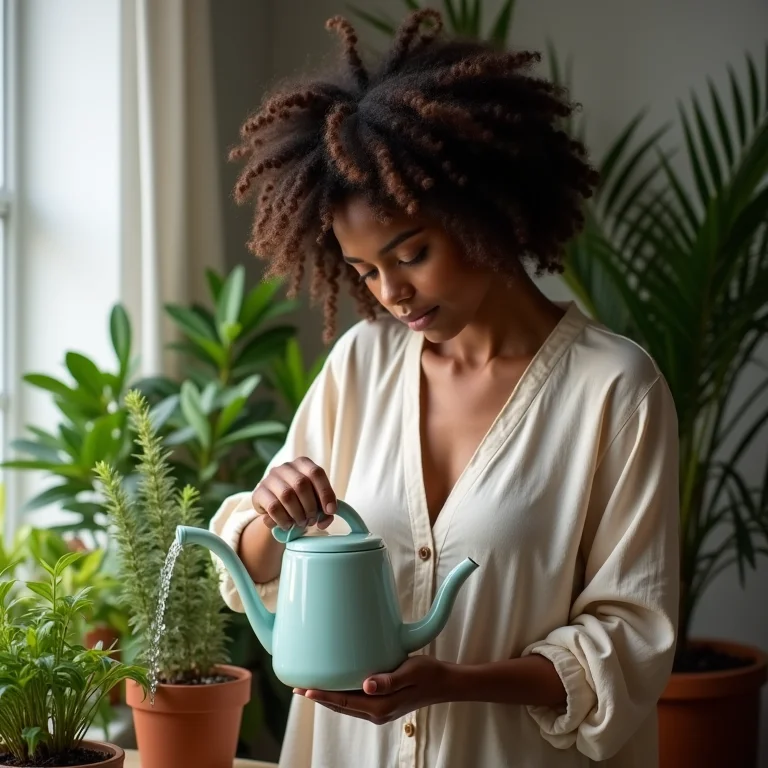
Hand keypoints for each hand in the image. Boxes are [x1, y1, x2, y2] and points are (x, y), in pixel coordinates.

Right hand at [252, 456, 335, 530]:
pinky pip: (273, 507)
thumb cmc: (300, 502)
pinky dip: (284, 519)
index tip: (330, 511)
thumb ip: (325, 510)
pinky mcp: (258, 492)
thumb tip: (326, 518)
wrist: (275, 509)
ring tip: (301, 523)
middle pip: (301, 484)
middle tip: (312, 520)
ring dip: (298, 514)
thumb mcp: (315, 502)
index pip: (316, 473)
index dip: (325, 493)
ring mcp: (270, 478)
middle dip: (310, 506)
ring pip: (287, 495)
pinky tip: (288, 525)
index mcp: (302, 464)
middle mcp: (286, 467)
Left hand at [294, 655, 450, 724]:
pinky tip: (336, 687)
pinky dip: (341, 697)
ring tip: (310, 688)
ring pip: (346, 707)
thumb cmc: (428, 673)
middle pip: (341, 707)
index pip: (344, 702)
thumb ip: (388, 680)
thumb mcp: (410, 671)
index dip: (323, 696)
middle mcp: (377, 713)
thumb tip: (366, 686)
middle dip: (319, 698)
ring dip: (328, 698)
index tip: (303, 690)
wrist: (445, 683)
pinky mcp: (383, 705)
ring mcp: (380, 711)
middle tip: (297, 688)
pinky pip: (355, 703)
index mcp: (381, 706)